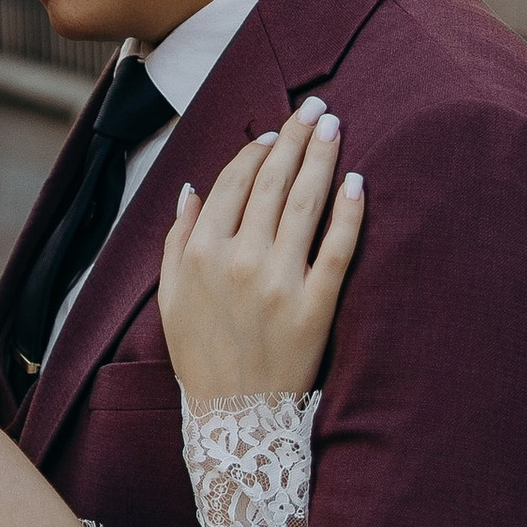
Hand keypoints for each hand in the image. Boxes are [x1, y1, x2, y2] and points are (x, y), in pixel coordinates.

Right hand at [157, 101, 363, 404]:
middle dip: (294, 138)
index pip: (232, 184)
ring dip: (322, 157)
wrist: (237, 419)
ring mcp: (279, 282)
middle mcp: (239, 260)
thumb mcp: (170, 298)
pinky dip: (349, 211)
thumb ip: (176, 240)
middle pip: (272, 182)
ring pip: (305, 203)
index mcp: (200, 254)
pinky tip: (356, 182)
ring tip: (334, 126)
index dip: (255, 152)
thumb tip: (192, 190)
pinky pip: (338, 247)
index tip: (273, 133)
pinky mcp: (316, 305)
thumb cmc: (201, 356)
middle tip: (315, 107)